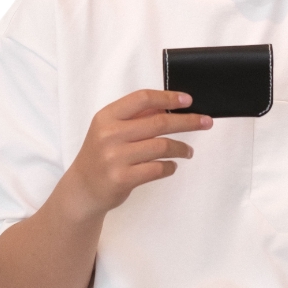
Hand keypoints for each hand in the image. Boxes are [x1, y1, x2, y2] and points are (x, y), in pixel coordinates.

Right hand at [63, 90, 211, 218]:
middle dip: (188, 121)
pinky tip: (171, 166)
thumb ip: (135, 117)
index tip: (188, 100)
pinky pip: (158, 168)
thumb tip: (171, 105)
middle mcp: (109, 135)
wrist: (81, 190)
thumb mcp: (109, 130)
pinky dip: (170, 166)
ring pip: (162, 145)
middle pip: (159, 122)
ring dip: (182, 148)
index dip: (168, 97)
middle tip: (206, 122)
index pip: (142, 99)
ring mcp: (115, 158)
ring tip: (189, 151)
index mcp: (106, 117)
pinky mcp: (122, 178)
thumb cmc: (101, 155)